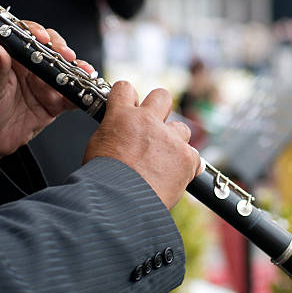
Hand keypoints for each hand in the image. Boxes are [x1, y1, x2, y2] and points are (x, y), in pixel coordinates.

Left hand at [0, 22, 94, 159]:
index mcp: (13, 60)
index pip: (28, 38)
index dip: (38, 34)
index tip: (43, 38)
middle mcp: (31, 70)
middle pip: (53, 52)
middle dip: (63, 51)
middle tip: (67, 56)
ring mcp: (44, 86)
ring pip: (66, 73)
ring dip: (77, 71)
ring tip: (83, 73)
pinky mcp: (54, 104)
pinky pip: (71, 98)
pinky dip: (81, 95)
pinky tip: (85, 92)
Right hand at [83, 81, 202, 208]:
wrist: (118, 203)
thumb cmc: (102, 182)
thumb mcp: (97, 148)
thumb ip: (113, 135)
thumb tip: (120, 137)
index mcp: (122, 116)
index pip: (125, 89)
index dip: (128, 97)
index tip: (131, 107)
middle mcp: (148, 121)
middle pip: (162, 96)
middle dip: (160, 108)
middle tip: (155, 127)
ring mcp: (170, 139)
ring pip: (181, 129)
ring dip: (175, 142)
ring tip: (163, 163)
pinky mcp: (187, 158)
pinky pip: (194, 156)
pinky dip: (187, 166)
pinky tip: (174, 177)